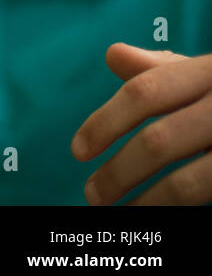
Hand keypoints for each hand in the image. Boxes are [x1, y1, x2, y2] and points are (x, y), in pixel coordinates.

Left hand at [72, 43, 211, 204]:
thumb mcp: (210, 73)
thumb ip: (163, 70)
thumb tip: (114, 55)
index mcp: (211, 71)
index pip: (145, 92)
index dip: (105, 122)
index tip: (78, 150)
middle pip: (160, 140)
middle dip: (119, 172)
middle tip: (92, 194)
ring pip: (191, 182)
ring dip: (148, 203)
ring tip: (122, 214)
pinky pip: (211, 195)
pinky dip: (184, 212)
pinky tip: (164, 220)